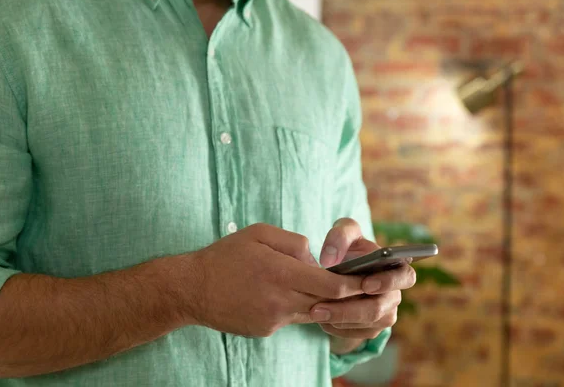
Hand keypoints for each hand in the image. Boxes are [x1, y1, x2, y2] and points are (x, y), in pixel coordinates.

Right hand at [184, 223, 366, 337]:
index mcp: (281, 272)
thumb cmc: (225, 256)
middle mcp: (281, 300)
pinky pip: (290, 318)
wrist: (192, 289)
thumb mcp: (258, 233)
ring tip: (311, 285)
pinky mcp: (266, 330)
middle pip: (326, 302)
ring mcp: (273, 319)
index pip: (330, 285)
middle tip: (358, 286)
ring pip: (309, 311)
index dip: (354, 284)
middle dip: (344, 295)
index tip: (371, 280)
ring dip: (318, 300)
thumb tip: (315, 259)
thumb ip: (294, 242)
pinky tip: (275, 294)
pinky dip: (292, 306)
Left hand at [314, 219, 415, 352]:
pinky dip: (337, 328)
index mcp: (396, 268)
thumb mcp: (344, 232)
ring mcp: (385, 314)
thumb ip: (340, 236)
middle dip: (349, 309)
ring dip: (339, 319)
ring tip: (314, 312)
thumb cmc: (347, 247)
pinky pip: (356, 334)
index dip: (388, 282)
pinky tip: (321, 318)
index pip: (406, 277)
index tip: (365, 284)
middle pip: (379, 309)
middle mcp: (394, 293)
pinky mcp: (371, 328)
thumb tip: (330, 258)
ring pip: (366, 324)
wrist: (338, 271)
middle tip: (321, 308)